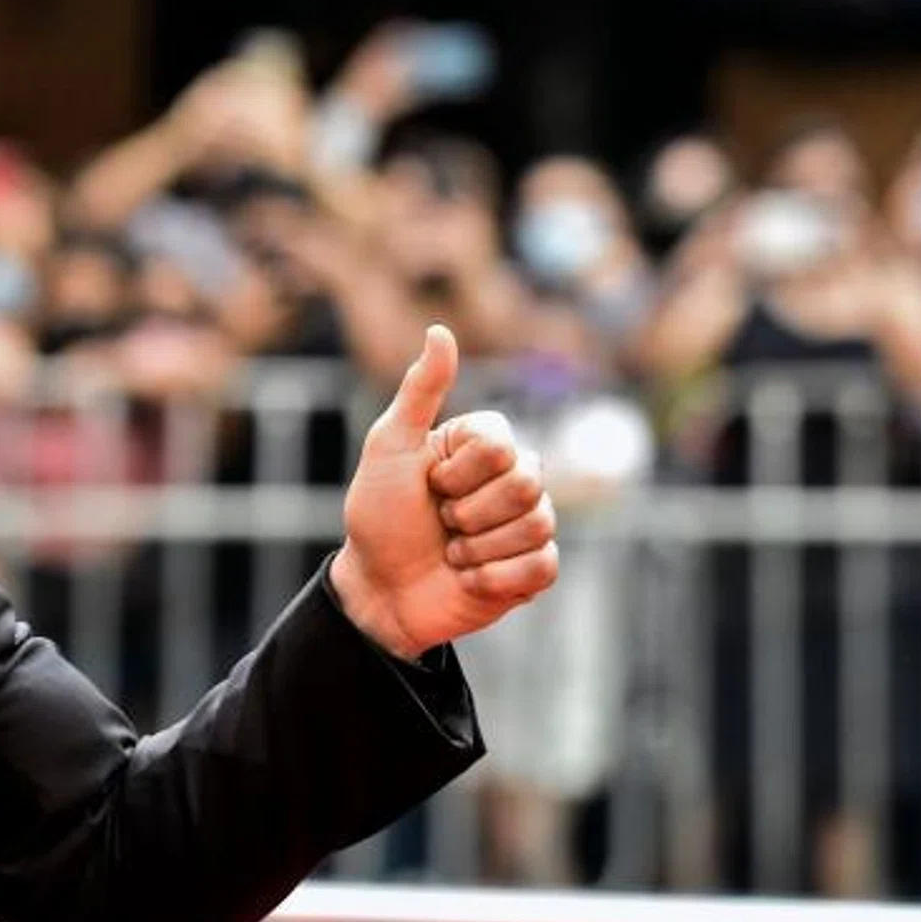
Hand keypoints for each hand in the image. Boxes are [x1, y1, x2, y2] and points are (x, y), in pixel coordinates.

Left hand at [331, 326, 557, 658]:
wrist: (378, 590)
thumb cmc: (378, 516)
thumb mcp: (389, 448)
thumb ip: (420, 391)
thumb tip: (440, 330)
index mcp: (483, 444)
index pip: (502, 445)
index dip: (458, 473)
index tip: (428, 484)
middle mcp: (513, 478)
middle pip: (527, 482)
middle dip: (468, 512)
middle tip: (440, 521)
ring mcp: (527, 524)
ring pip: (538, 524)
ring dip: (478, 547)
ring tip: (451, 552)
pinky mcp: (533, 569)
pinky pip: (542, 566)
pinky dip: (494, 578)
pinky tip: (468, 579)